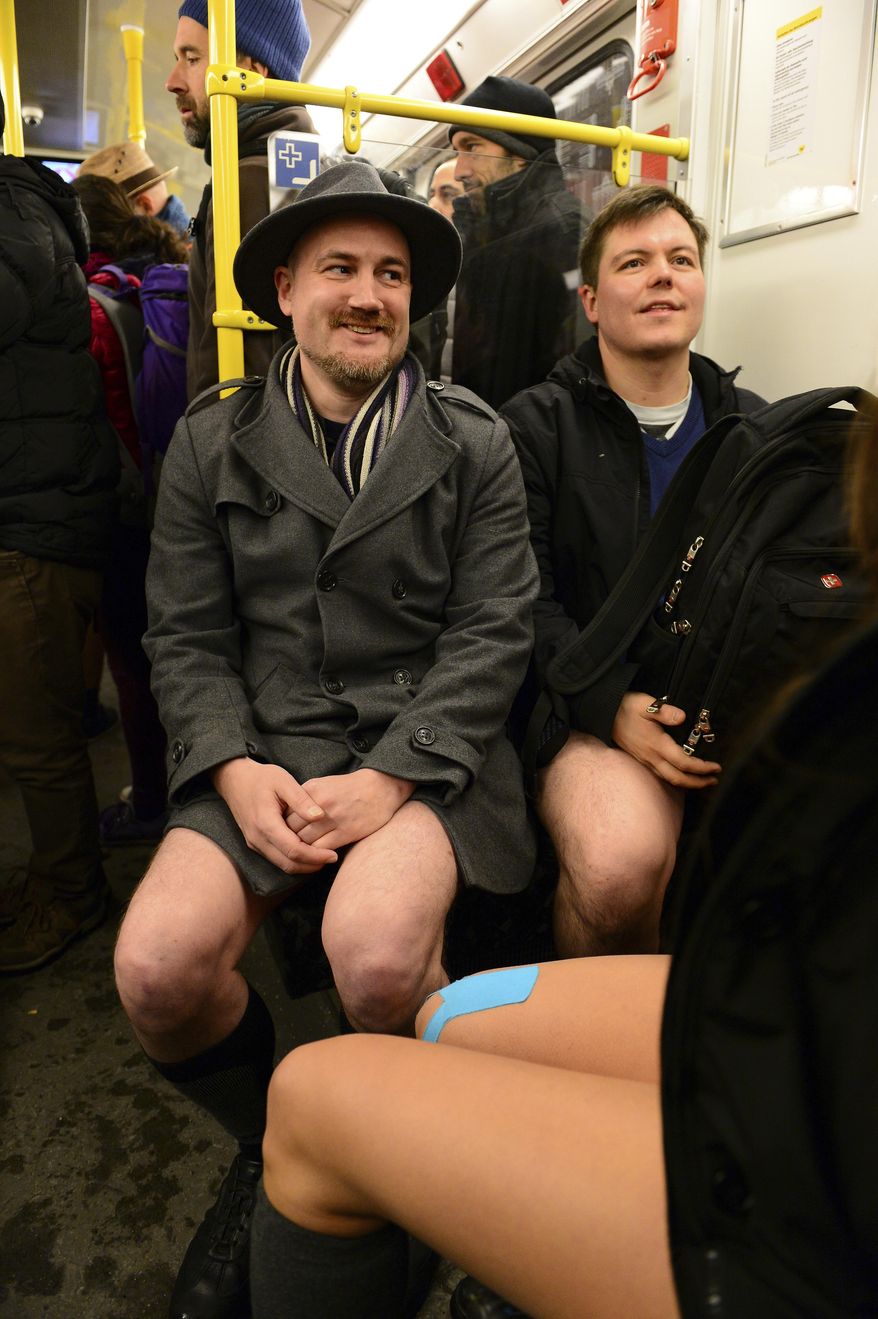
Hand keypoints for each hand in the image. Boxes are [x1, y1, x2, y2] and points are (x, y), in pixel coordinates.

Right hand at [211, 758, 337, 872]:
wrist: (234, 779)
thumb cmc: (261, 778)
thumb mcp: (284, 781)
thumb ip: (301, 800)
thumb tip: (320, 816)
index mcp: (266, 823)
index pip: (294, 850)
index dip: (315, 856)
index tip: (333, 855)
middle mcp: (257, 838)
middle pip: (288, 864)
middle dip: (312, 865)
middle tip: (332, 858)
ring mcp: (254, 843)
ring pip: (281, 864)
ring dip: (303, 865)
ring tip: (323, 857)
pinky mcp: (255, 843)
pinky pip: (276, 859)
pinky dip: (293, 860)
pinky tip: (308, 851)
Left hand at [286, 768, 414, 849]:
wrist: (381, 786)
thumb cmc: (351, 788)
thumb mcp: (324, 784)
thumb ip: (305, 799)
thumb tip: (287, 817)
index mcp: (311, 790)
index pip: (285, 813)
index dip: (281, 826)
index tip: (282, 833)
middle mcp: (319, 804)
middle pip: (291, 829)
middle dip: (287, 840)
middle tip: (286, 848)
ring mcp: (333, 818)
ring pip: (304, 842)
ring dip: (300, 850)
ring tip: (300, 855)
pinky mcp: (346, 831)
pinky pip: (321, 849)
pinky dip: (315, 856)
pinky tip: (315, 857)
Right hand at [611, 692, 720, 789]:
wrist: (604, 714)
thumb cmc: (625, 707)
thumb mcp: (645, 704)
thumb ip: (665, 711)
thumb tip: (682, 717)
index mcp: (656, 744)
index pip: (684, 763)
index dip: (702, 768)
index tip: (716, 768)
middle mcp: (651, 756)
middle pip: (678, 778)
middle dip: (698, 782)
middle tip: (714, 780)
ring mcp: (645, 760)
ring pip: (670, 779)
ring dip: (688, 784)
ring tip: (702, 782)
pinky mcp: (641, 759)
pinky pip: (661, 775)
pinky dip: (676, 779)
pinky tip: (681, 775)